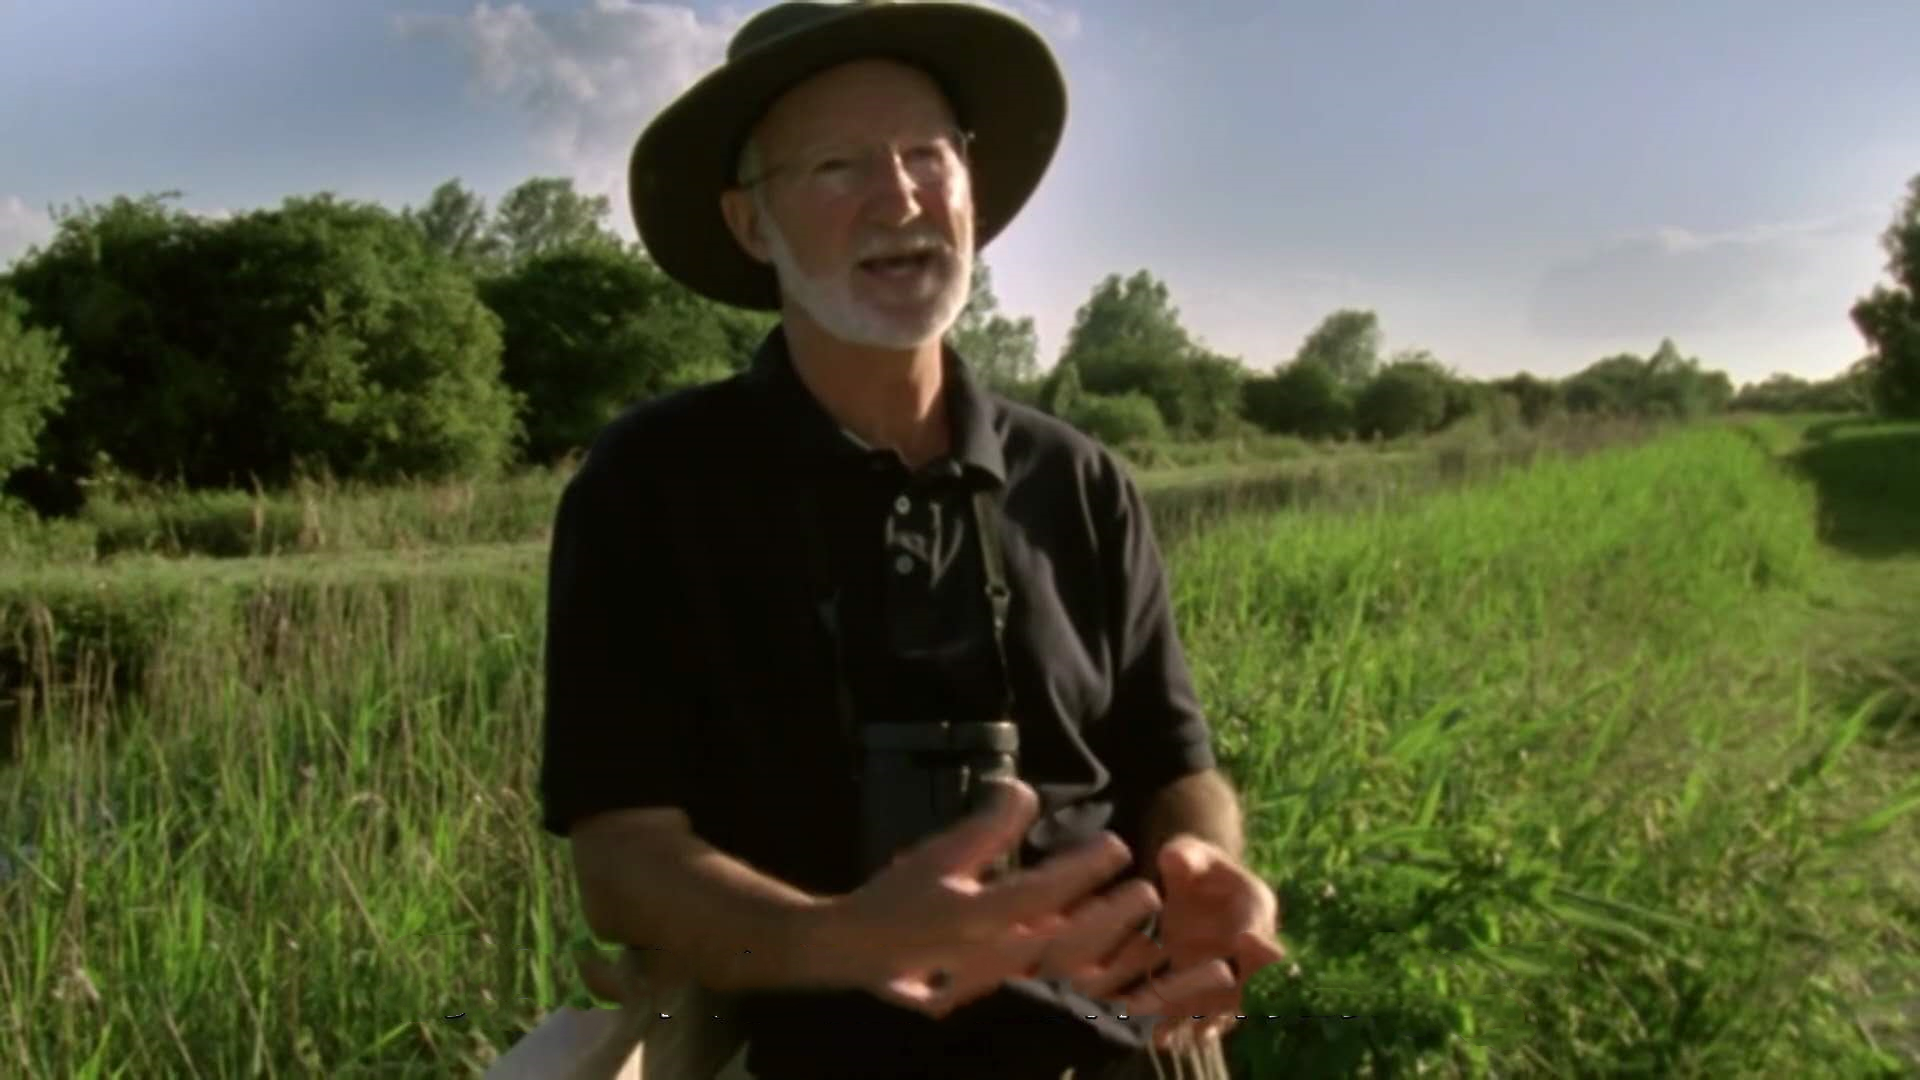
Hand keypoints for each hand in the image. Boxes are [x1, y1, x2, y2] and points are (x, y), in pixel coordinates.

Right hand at [823, 780, 1136, 1019]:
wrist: (855, 956)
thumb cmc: (896, 899)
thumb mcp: (940, 854)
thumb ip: (988, 827)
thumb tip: (1026, 789)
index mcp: (977, 916)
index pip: (1044, 890)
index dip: (1085, 867)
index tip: (1116, 846)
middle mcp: (993, 957)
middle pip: (1068, 940)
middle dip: (1112, 916)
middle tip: (1147, 891)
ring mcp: (1000, 990)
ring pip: (1068, 979)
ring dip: (1112, 960)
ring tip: (1147, 939)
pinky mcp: (1003, 1010)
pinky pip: (1057, 1007)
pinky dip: (1093, 997)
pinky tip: (1121, 983)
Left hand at [1129, 836, 1285, 1049]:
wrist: (1188, 890)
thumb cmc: (1193, 866)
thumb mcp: (1188, 853)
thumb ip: (1184, 856)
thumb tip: (1172, 858)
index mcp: (1254, 905)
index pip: (1260, 924)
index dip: (1257, 935)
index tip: (1245, 940)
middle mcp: (1249, 945)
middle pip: (1251, 975)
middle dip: (1238, 992)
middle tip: (1223, 1003)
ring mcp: (1229, 971)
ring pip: (1225, 1002)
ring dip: (1209, 1021)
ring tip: (1190, 1035)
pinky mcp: (1204, 988)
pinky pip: (1198, 1012)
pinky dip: (1183, 1026)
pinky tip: (1163, 1039)